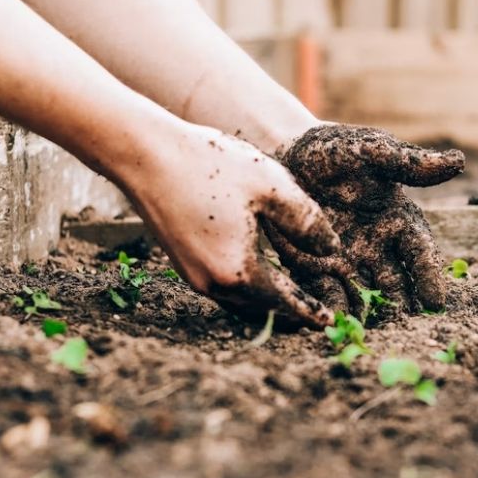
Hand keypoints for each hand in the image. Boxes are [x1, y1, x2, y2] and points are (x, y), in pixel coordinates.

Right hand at [123, 123, 339, 328]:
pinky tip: (259, 275)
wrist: (145, 154)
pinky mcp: (182, 263)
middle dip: (290, 313)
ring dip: (267, 303)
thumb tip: (331, 250)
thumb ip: (307, 222)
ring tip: (292, 298)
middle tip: (316, 314)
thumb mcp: (271, 186)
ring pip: (241, 302)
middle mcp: (214, 284)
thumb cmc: (210, 165)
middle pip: (262, 309)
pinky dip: (247, 289)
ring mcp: (194, 276)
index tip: (330, 323)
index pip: (285, 302)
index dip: (310, 311)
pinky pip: (224, 288)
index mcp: (239, 271)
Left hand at [265, 124, 463, 315]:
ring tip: (373, 336)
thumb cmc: (335, 150)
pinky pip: (328, 294)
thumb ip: (408, 163)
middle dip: (402, 307)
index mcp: (398, 222)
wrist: (286, 155)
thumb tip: (458, 162)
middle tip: (406, 330)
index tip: (436, 302)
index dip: (429, 277)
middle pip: (396, 284)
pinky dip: (333, 310)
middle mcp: (378, 248)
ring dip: (370, 316)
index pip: (420, 254)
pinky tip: (334, 325)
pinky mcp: (316, 270)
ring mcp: (348, 262)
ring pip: (365, 296)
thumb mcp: (371, 151)